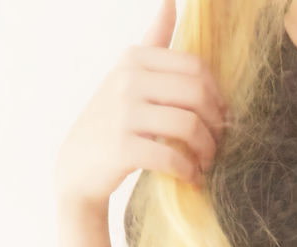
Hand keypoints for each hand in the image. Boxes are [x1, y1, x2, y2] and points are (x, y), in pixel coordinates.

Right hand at [54, 0, 226, 210]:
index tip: (218, 117)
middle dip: (216, 123)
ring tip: (205, 163)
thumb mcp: (128, 75)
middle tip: (216, 144)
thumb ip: (153, 43)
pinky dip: (189, 171)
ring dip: (206, 150)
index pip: (196, 67)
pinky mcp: (123, 148)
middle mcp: (128, 79)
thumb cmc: (112, 120)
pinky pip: (173, 157)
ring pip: (189, 125)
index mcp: (135, 58)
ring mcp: (124, 113)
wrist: (78, 166)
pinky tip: (192, 178)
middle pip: (197, 94)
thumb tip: (171, 2)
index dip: (217, 95)